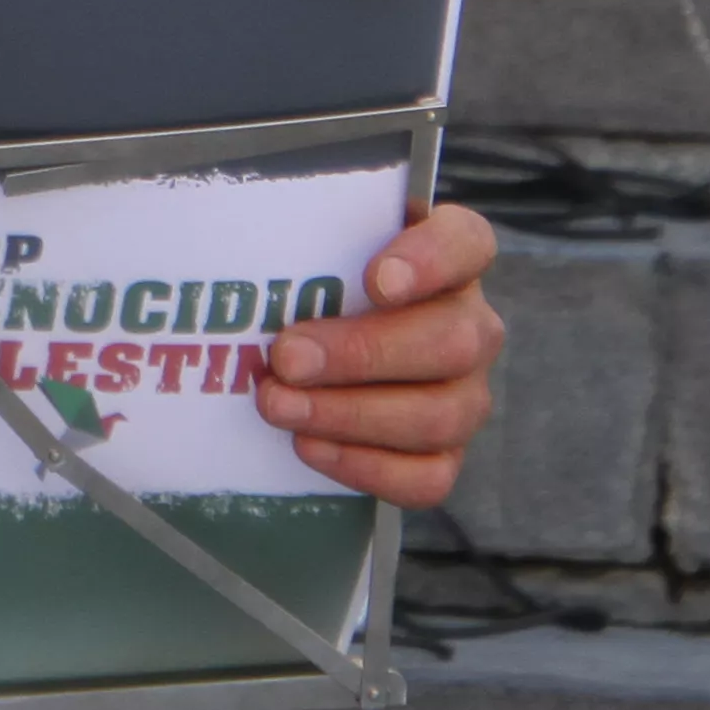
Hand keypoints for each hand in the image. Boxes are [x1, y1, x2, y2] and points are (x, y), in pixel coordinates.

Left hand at [248, 200, 501, 511]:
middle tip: (288, 359)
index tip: (377, 280)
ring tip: (279, 406)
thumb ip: (291, 232)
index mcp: (450, 257)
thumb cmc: (309, 282)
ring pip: (440, 416)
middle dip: (363, 354)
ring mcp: (465, 394)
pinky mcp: (445, 454)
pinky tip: (308, 445)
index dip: (430, 261)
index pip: (467, 243)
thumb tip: (239, 240)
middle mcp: (471, 325)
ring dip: (350, 415)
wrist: (312, 353)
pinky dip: (364, 466)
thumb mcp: (304, 242)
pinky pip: (428, 477)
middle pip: (454, 342)